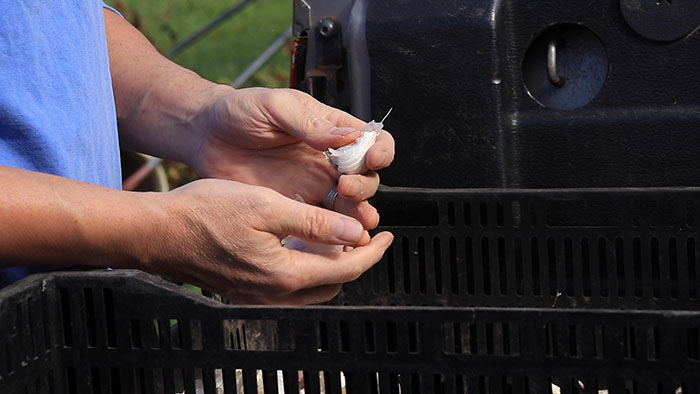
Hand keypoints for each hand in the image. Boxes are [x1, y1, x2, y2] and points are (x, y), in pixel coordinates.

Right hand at [145, 179, 393, 303]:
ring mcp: (256, 295)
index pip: (347, 269)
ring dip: (330, 265)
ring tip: (337, 236)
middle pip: (332, 284)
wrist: (155, 232)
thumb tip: (355, 234)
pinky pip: (288, 285)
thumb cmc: (204, 213)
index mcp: (284, 274)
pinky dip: (306, 267)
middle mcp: (273, 293)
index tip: (388, 236)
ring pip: (311, 287)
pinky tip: (301, 243)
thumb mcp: (267, 206)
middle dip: (355, 261)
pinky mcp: (243, 290)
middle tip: (364, 235)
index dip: (373, 252)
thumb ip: (315, 222)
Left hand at [191, 87, 394, 229]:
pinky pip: (322, 224)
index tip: (371, 158)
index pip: (372, 140)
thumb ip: (310, 122)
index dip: (380, 150)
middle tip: (346, 186)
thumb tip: (349, 136)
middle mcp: (328, 160)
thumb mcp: (276, 106)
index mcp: (331, 129)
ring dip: (358, 213)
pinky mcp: (294, 207)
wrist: (205, 135)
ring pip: (350, 206)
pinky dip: (333, 233)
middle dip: (365, 186)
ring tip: (353, 220)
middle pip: (367, 178)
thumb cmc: (240, 111)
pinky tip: (332, 235)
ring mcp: (313, 186)